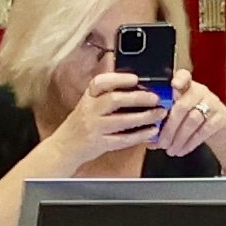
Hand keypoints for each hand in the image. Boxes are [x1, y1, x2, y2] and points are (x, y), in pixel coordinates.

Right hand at [51, 69, 167, 167]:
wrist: (65, 146)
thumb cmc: (82, 123)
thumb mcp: (89, 103)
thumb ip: (108, 94)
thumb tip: (139, 87)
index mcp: (88, 96)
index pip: (101, 82)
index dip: (119, 79)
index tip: (135, 78)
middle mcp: (90, 110)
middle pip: (114, 100)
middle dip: (138, 98)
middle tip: (155, 98)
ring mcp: (95, 128)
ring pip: (122, 121)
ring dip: (144, 117)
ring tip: (159, 113)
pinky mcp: (101, 144)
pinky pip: (123, 139)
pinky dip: (140, 135)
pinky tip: (152, 131)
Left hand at [156, 78, 225, 167]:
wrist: (220, 131)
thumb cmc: (193, 122)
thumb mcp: (180, 116)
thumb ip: (164, 122)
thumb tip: (149, 139)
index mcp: (187, 88)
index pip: (184, 76)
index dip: (179, 79)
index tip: (173, 85)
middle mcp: (200, 92)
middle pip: (182, 106)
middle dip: (169, 128)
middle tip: (162, 143)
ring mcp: (213, 104)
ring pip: (192, 120)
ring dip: (179, 139)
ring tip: (171, 150)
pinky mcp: (221, 118)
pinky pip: (204, 131)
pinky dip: (190, 143)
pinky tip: (182, 150)